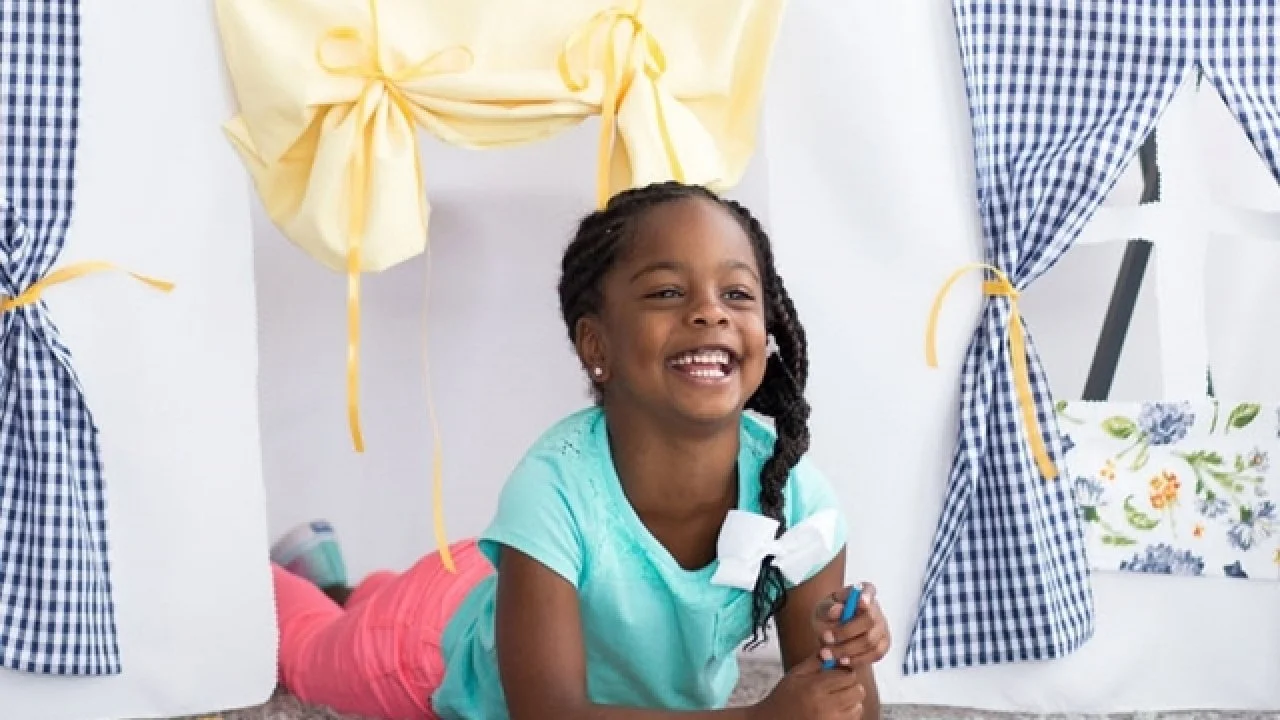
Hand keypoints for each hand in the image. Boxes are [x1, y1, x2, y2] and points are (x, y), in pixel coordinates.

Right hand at [749, 654, 864, 719]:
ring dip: (852, 700)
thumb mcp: (795, 674)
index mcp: (814, 687)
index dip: (845, 670)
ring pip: (858, 707)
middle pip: (857, 691)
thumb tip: (832, 647)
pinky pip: (853, 719)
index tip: (838, 671)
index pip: (847, 675)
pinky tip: (837, 708)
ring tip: (838, 697)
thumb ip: (815, 661)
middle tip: (840, 683)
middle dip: (851, 684)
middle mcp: (825, 706)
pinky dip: (849, 713)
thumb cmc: (784, 697)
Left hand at [812, 582, 889, 667]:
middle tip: (825, 638)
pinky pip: (875, 655)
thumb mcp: (821, 610)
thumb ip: (827, 608)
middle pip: (869, 620)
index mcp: (861, 593)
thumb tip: (837, 610)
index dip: (867, 595)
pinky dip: (857, 659)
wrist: (833, 636)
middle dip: (846, 632)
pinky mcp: (883, 645)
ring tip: (827, 654)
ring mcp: (882, 627)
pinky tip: (842, 660)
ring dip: (846, 650)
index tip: (860, 601)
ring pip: (870, 641)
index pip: (868, 589)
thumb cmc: (829, 617)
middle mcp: (875, 608)